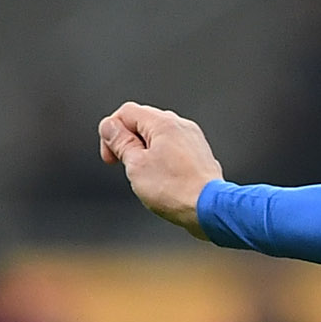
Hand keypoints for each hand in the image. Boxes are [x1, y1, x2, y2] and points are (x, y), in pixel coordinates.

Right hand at [97, 102, 221, 235]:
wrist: (211, 209)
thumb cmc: (174, 189)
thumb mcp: (136, 165)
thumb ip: (120, 142)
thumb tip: (109, 126)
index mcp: (163, 123)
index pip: (126, 112)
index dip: (111, 133)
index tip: (111, 158)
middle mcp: (182, 125)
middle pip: (143, 122)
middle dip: (128, 142)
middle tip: (127, 167)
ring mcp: (194, 139)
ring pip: (159, 137)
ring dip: (145, 152)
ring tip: (148, 176)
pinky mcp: (201, 154)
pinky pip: (174, 149)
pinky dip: (162, 159)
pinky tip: (164, 180)